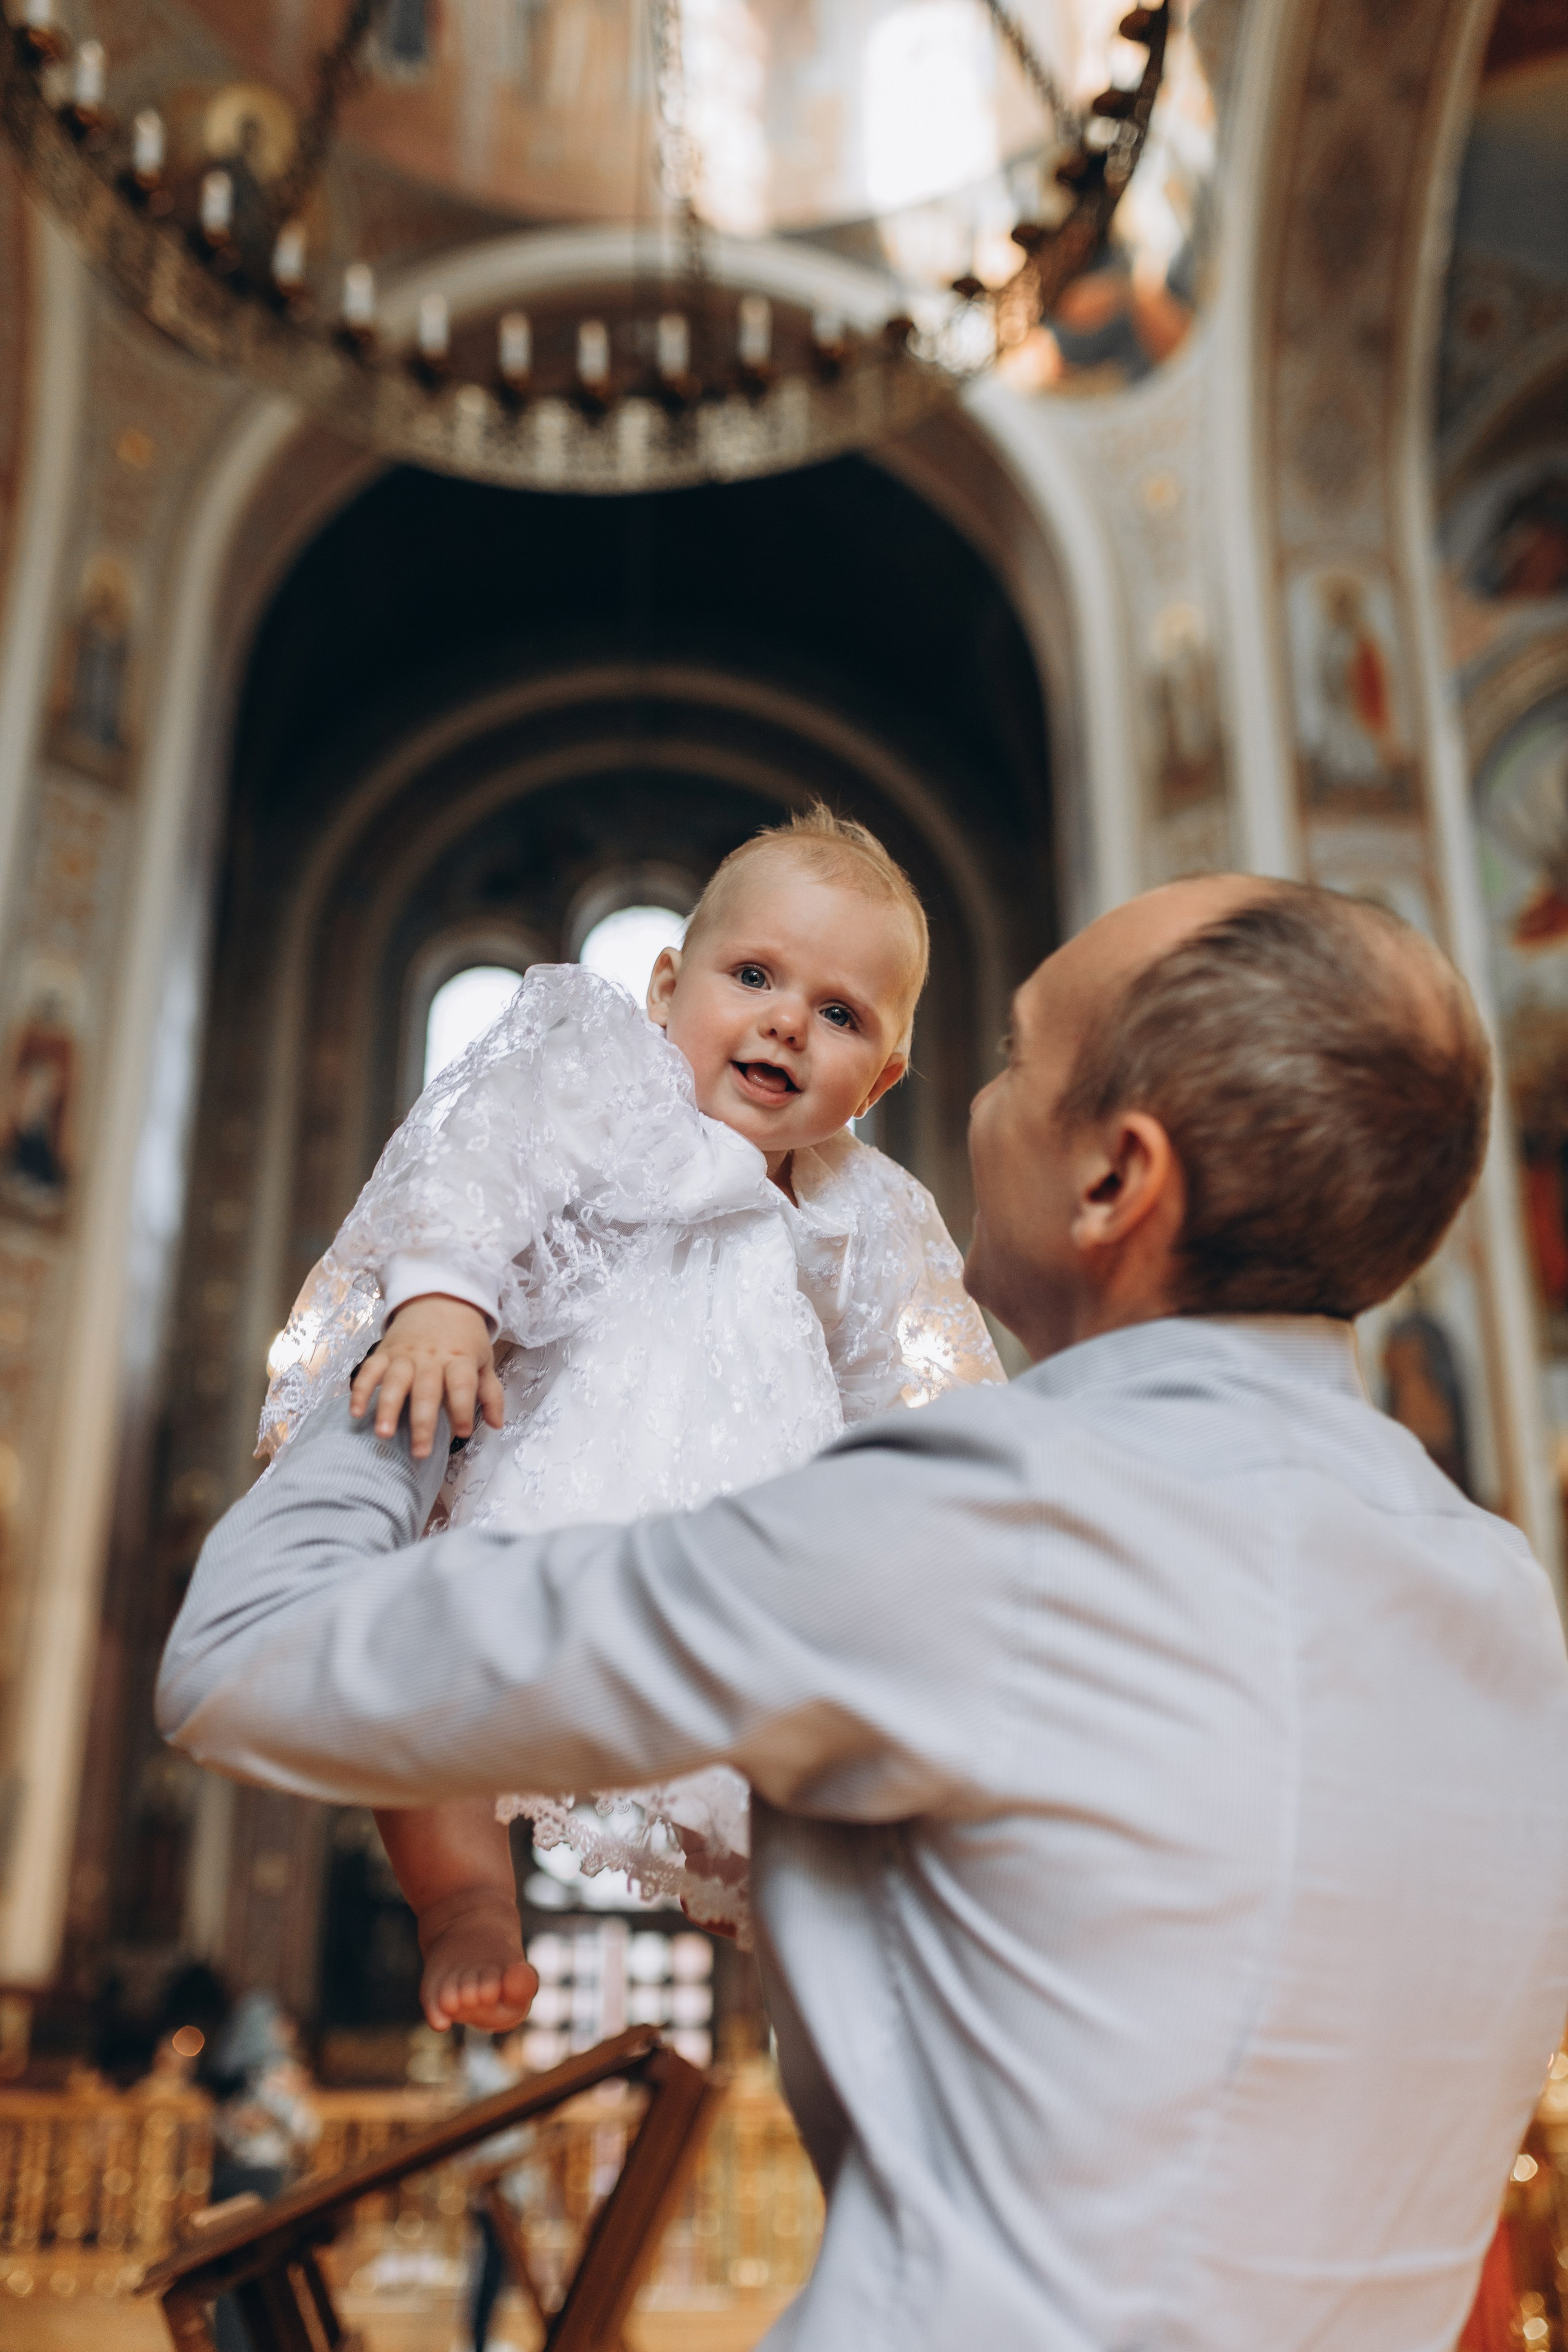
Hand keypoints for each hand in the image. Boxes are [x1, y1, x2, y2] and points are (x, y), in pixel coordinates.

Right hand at [349, 1294, 504, 1461]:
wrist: (439, 1298)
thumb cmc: (464, 1337)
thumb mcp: (484, 1360)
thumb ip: (491, 1394)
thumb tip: (497, 1426)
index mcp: (459, 1360)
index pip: (462, 1385)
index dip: (463, 1408)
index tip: (463, 1433)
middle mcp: (431, 1358)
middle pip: (426, 1390)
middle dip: (422, 1422)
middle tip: (419, 1452)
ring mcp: (405, 1355)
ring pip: (395, 1381)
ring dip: (388, 1408)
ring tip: (383, 1434)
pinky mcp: (384, 1352)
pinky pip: (370, 1371)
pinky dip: (361, 1390)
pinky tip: (355, 1413)